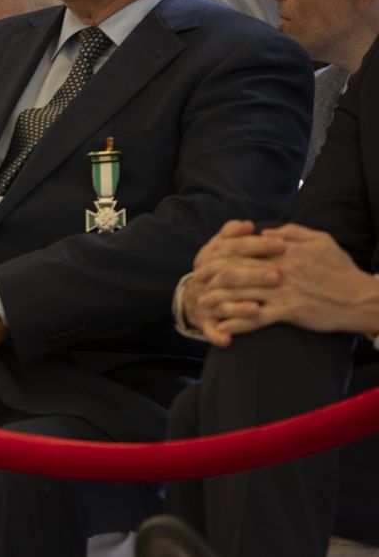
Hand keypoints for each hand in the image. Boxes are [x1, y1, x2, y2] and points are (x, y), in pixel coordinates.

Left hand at [189, 223, 378, 340]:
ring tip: (202, 304)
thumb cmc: (340, 269)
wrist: (360, 298)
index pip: (243, 248)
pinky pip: (255, 318)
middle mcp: (278, 269)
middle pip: (235, 269)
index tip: (207, 258)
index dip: (221, 253)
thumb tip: (264, 230)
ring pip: (240, 293)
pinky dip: (236, 323)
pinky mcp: (287, 311)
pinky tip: (222, 327)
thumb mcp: (320, 240)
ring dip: (217, 299)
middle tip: (196, 281)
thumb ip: (291, 231)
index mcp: (283, 250)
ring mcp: (281, 291)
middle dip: (211, 276)